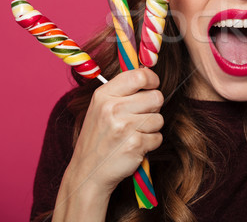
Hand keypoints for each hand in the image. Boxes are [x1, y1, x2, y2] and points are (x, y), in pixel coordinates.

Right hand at [64, 68, 163, 197]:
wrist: (87, 172)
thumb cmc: (98, 138)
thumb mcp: (100, 107)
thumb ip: (122, 91)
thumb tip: (149, 74)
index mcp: (104, 95)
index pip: (140, 76)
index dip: (152, 80)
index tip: (152, 86)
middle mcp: (113, 108)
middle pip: (156, 97)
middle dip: (153, 108)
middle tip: (139, 117)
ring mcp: (124, 127)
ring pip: (159, 118)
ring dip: (151, 128)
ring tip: (134, 134)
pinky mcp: (134, 145)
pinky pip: (158, 137)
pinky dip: (150, 143)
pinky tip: (135, 146)